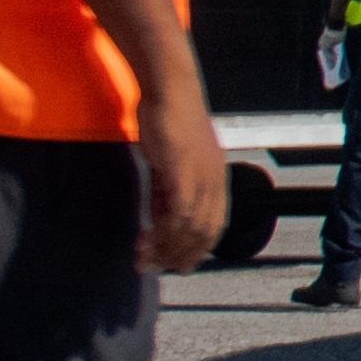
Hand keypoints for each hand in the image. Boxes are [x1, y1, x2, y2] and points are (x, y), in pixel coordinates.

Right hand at [136, 85, 229, 274]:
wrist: (170, 90)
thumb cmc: (170, 121)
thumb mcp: (171, 162)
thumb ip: (168, 190)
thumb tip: (160, 220)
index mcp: (216, 179)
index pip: (214, 225)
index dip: (198, 248)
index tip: (180, 264)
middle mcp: (214, 182)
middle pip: (204, 233)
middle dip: (181, 256)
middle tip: (158, 270)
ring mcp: (202, 179)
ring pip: (188, 229)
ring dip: (164, 249)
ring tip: (143, 261)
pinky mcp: (183, 174)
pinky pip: (176, 215)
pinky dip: (160, 234)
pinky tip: (144, 241)